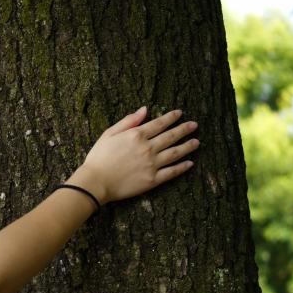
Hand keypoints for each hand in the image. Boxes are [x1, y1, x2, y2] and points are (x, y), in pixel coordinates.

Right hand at [68, 106, 198, 204]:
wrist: (96, 182)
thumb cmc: (99, 157)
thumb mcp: (109, 133)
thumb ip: (129, 121)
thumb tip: (144, 109)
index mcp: (137, 135)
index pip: (159, 123)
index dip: (171, 117)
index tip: (180, 113)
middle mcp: (148, 148)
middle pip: (171, 136)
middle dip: (184, 129)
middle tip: (194, 125)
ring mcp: (152, 164)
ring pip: (175, 153)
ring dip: (188, 146)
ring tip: (196, 142)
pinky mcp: (153, 180)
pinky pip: (172, 172)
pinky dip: (182, 167)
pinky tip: (190, 163)